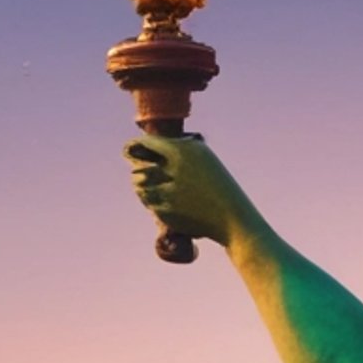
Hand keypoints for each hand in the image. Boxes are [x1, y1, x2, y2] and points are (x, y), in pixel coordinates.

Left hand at [124, 136, 257, 248]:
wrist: (233, 219)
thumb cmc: (219, 187)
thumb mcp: (204, 159)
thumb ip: (179, 149)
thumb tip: (150, 146)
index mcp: (183, 151)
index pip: (146, 143)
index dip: (133, 147)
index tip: (128, 150)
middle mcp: (173, 169)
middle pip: (138, 167)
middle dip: (137, 171)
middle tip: (138, 173)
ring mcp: (169, 192)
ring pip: (139, 187)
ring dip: (141, 188)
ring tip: (148, 188)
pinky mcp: (168, 213)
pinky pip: (150, 206)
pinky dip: (154, 205)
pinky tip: (165, 205)